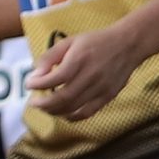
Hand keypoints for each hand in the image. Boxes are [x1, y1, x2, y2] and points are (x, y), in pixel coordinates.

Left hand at [27, 24, 145, 120]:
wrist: (128, 44)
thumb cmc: (95, 42)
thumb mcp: (69, 42)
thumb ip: (49, 57)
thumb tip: (35, 75)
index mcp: (79, 60)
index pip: (55, 79)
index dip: (38, 85)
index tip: (29, 84)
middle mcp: (91, 76)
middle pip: (63, 98)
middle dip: (43, 103)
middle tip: (33, 102)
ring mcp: (101, 88)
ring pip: (73, 108)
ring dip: (54, 111)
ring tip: (45, 107)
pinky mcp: (108, 96)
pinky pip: (88, 113)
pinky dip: (72, 117)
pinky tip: (63, 113)